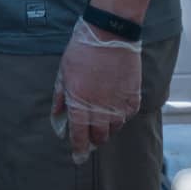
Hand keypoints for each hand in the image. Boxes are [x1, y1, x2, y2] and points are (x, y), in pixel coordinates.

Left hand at [51, 19, 142, 163]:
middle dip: (94, 139)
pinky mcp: (133, 95)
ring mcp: (118, 102)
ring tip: (102, 117)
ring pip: (115, 128)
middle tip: (91, 135)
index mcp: (79, 102)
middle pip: (99, 136)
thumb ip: (60, 98)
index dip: (78, 149)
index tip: (78, 157)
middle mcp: (100, 107)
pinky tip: (115, 105)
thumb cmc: (82, 50)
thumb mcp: (64, 72)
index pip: (79, 135)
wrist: (110, 32)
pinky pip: (128, 115)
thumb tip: (57, 117)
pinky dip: (121, 115)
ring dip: (108, 127)